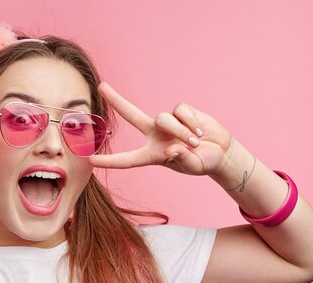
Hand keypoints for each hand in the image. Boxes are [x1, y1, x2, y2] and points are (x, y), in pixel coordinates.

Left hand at [90, 82, 233, 175]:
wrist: (221, 152)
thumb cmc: (203, 162)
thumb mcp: (193, 166)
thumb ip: (183, 159)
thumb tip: (172, 150)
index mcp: (152, 154)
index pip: (127, 159)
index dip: (110, 161)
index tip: (90, 160)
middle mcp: (155, 135)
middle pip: (132, 115)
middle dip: (117, 100)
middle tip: (101, 86)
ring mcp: (168, 122)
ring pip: (164, 118)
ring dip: (180, 130)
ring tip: (194, 142)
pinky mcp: (182, 111)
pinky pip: (180, 111)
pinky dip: (191, 121)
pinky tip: (199, 131)